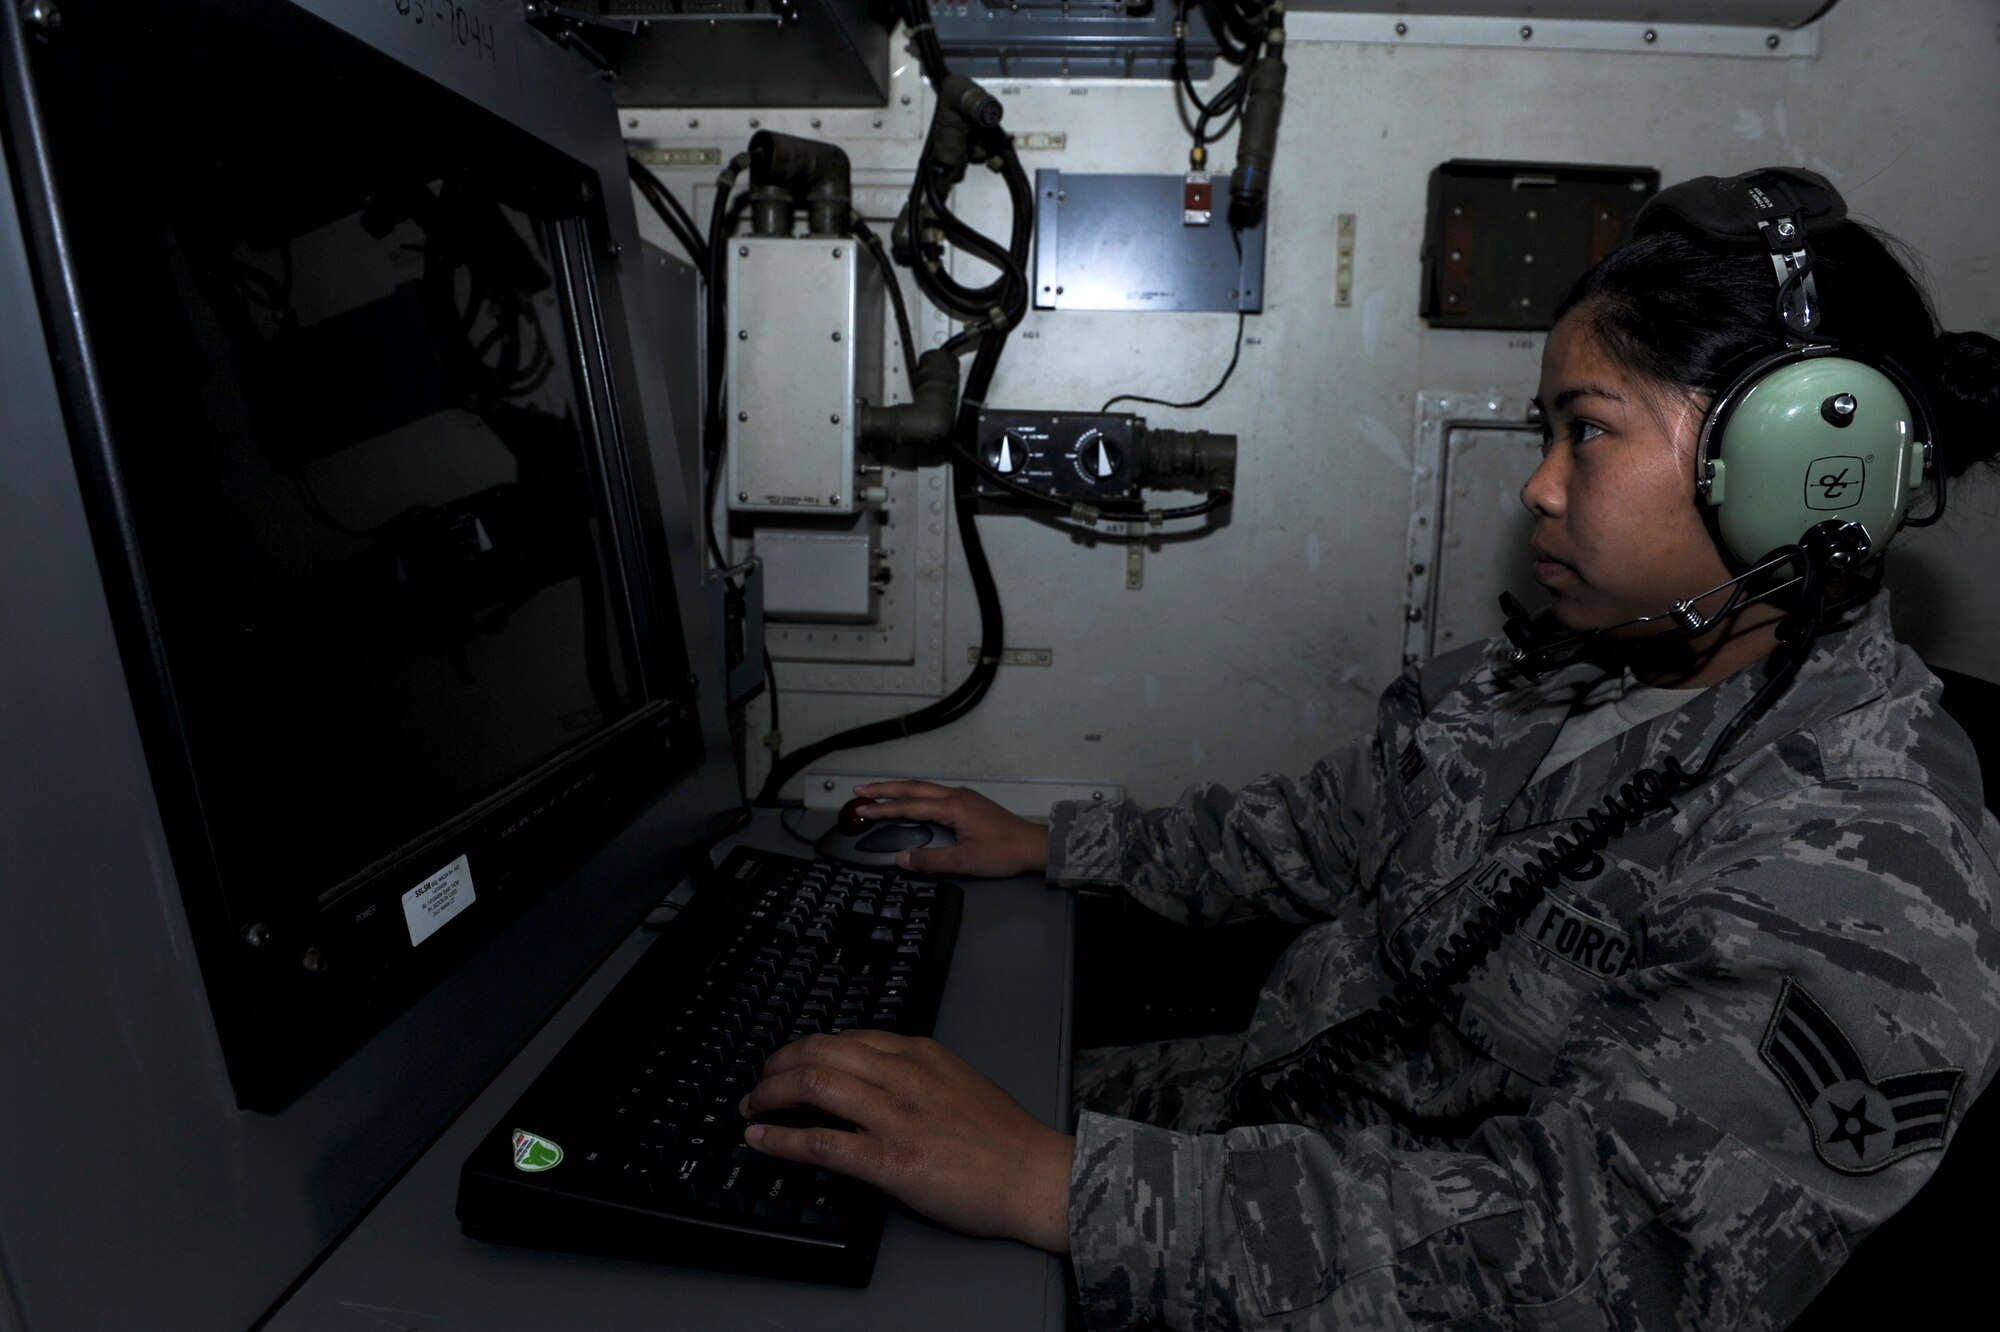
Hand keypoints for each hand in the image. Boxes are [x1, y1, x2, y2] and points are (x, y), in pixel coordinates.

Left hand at [740, 1030, 1072, 1253]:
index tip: (788, 1062)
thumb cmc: (1003, 1137)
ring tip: (753, 1106)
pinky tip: (761, 1141)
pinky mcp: (889, 1160)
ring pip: (812, 1086)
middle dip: (777, 1065)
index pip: (844, 1038)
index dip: (804, 1048)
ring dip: (770, 1094)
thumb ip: (913, 1073)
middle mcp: (902, 1075)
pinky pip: (821, 1144)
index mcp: (918, 1053)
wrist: (1033, 1175)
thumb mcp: (956, 1080)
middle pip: (818, 1053)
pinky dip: (781, 1140)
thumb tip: (869, 1078)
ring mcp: (894, 1116)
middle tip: (759, 1082)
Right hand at [850, 780, 1048, 876]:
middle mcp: (956, 796)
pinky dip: (914, 794)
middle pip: (913, 788)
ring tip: (878, 792)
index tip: (862, 809)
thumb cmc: (1005, 852)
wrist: (1033, 846)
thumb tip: (903, 859)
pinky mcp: (968, 803)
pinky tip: (910, 799)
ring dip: (899, 789)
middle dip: (884, 789)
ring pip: (923, 788)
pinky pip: (933, 793)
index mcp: (953, 807)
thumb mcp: (965, 862)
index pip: (909, 806)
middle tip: (860, 790)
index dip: (883, 808)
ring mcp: (963, 797)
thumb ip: (931, 861)